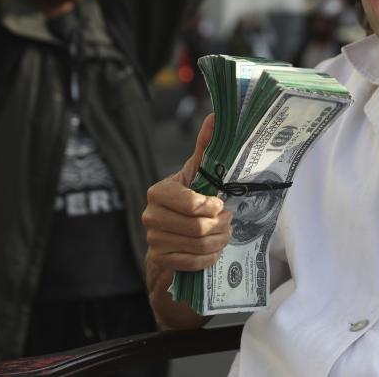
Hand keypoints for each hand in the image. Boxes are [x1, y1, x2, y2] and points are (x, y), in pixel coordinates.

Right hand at [142, 113, 232, 328]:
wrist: (172, 239)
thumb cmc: (189, 203)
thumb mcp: (197, 176)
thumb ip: (205, 149)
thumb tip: (215, 116)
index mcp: (160, 191)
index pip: (191, 202)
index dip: (211, 207)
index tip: (221, 205)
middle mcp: (151, 215)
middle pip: (198, 226)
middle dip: (220, 226)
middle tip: (228, 221)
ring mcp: (153, 240)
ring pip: (198, 244)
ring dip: (218, 241)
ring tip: (223, 233)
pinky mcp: (160, 260)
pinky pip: (193, 262)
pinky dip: (210, 257)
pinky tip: (214, 250)